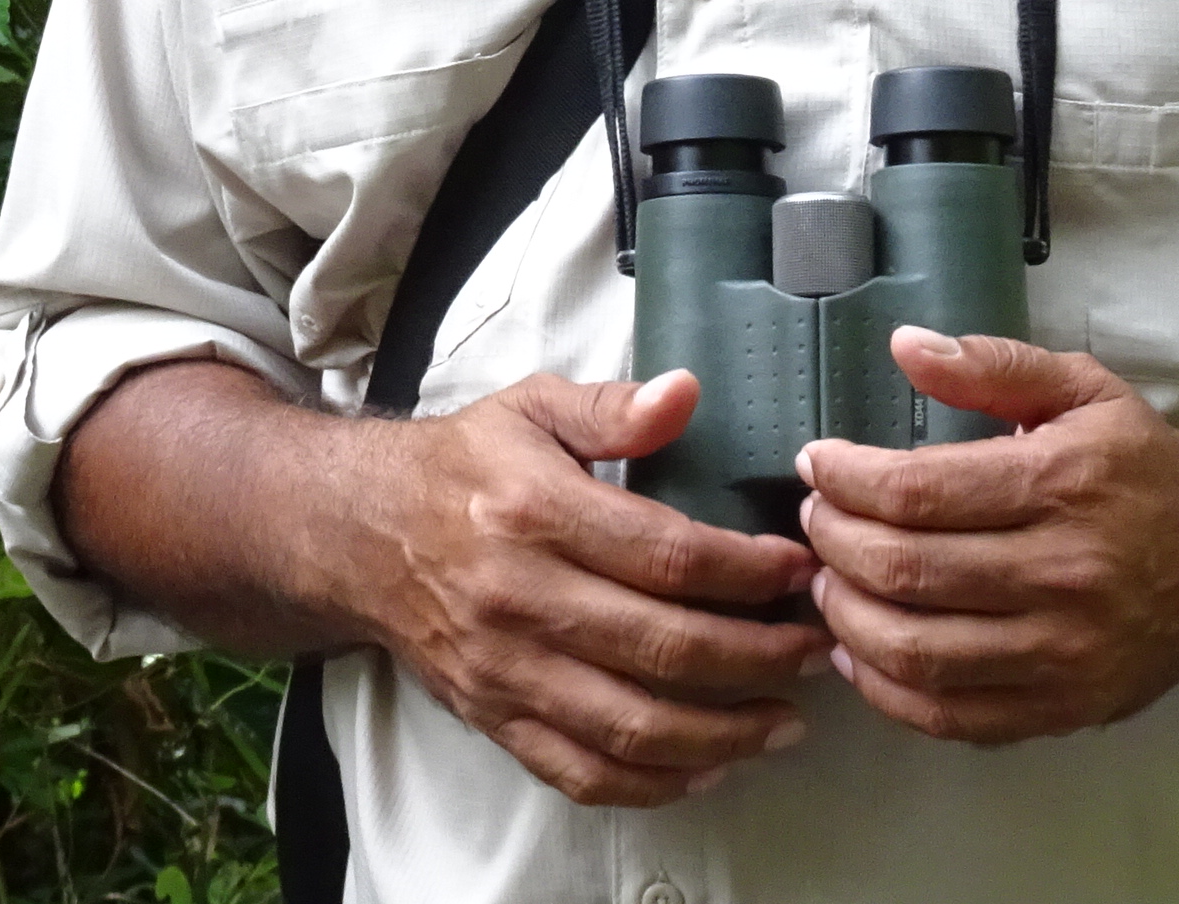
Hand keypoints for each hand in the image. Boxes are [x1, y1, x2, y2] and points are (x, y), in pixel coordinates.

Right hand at [330, 366, 825, 807]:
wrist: (359, 532)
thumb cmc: (461, 466)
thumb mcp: (530, 407)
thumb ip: (612, 407)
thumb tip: (687, 394)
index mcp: (536, 512)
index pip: (668, 555)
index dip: (748, 571)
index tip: (800, 569)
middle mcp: (521, 599)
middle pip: (665, 648)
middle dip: (761, 656)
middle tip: (819, 648)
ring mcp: (507, 670)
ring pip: (633, 726)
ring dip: (725, 731)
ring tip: (787, 718)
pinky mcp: (495, 716)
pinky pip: (581, 772)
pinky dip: (654, 783)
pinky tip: (710, 764)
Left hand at [799, 327, 1178, 744]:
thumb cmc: (1147, 467)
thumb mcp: (1084, 389)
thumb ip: (993, 364)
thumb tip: (903, 346)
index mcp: (1061, 484)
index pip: (919, 492)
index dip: (847, 480)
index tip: (817, 463)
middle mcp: (1061, 573)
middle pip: (907, 571)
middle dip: (835, 544)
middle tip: (813, 519)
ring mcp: (1062, 653)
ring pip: (919, 650)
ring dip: (848, 618)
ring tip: (827, 581)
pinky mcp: (1062, 708)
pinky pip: (952, 714)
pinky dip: (887, 689)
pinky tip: (859, 653)